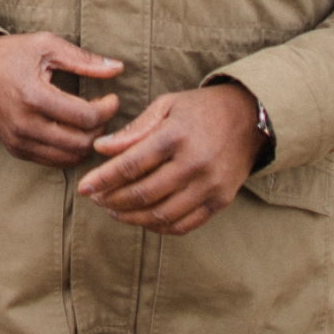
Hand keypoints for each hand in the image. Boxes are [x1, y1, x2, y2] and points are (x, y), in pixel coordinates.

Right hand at [0, 32, 122, 166]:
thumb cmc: (13, 53)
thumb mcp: (47, 46)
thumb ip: (84, 60)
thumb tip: (118, 68)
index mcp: (34, 96)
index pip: (85, 117)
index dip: (107, 110)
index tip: (112, 97)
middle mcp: (25, 124)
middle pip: (81, 143)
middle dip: (101, 128)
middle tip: (103, 110)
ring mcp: (19, 141)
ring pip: (70, 158)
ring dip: (88, 142)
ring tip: (90, 120)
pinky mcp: (16, 150)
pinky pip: (54, 161)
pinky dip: (70, 150)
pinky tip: (73, 130)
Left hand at [77, 81, 262, 235]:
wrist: (250, 118)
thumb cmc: (200, 109)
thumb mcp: (166, 105)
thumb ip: (134, 129)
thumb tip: (101, 148)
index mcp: (176, 135)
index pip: (131, 164)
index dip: (103, 179)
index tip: (83, 187)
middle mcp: (194, 164)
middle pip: (144, 194)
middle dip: (113, 200)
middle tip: (96, 199)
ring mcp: (209, 186)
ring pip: (162, 215)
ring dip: (132, 218)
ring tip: (113, 211)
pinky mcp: (221, 202)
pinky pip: (184, 225)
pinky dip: (158, 227)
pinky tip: (142, 219)